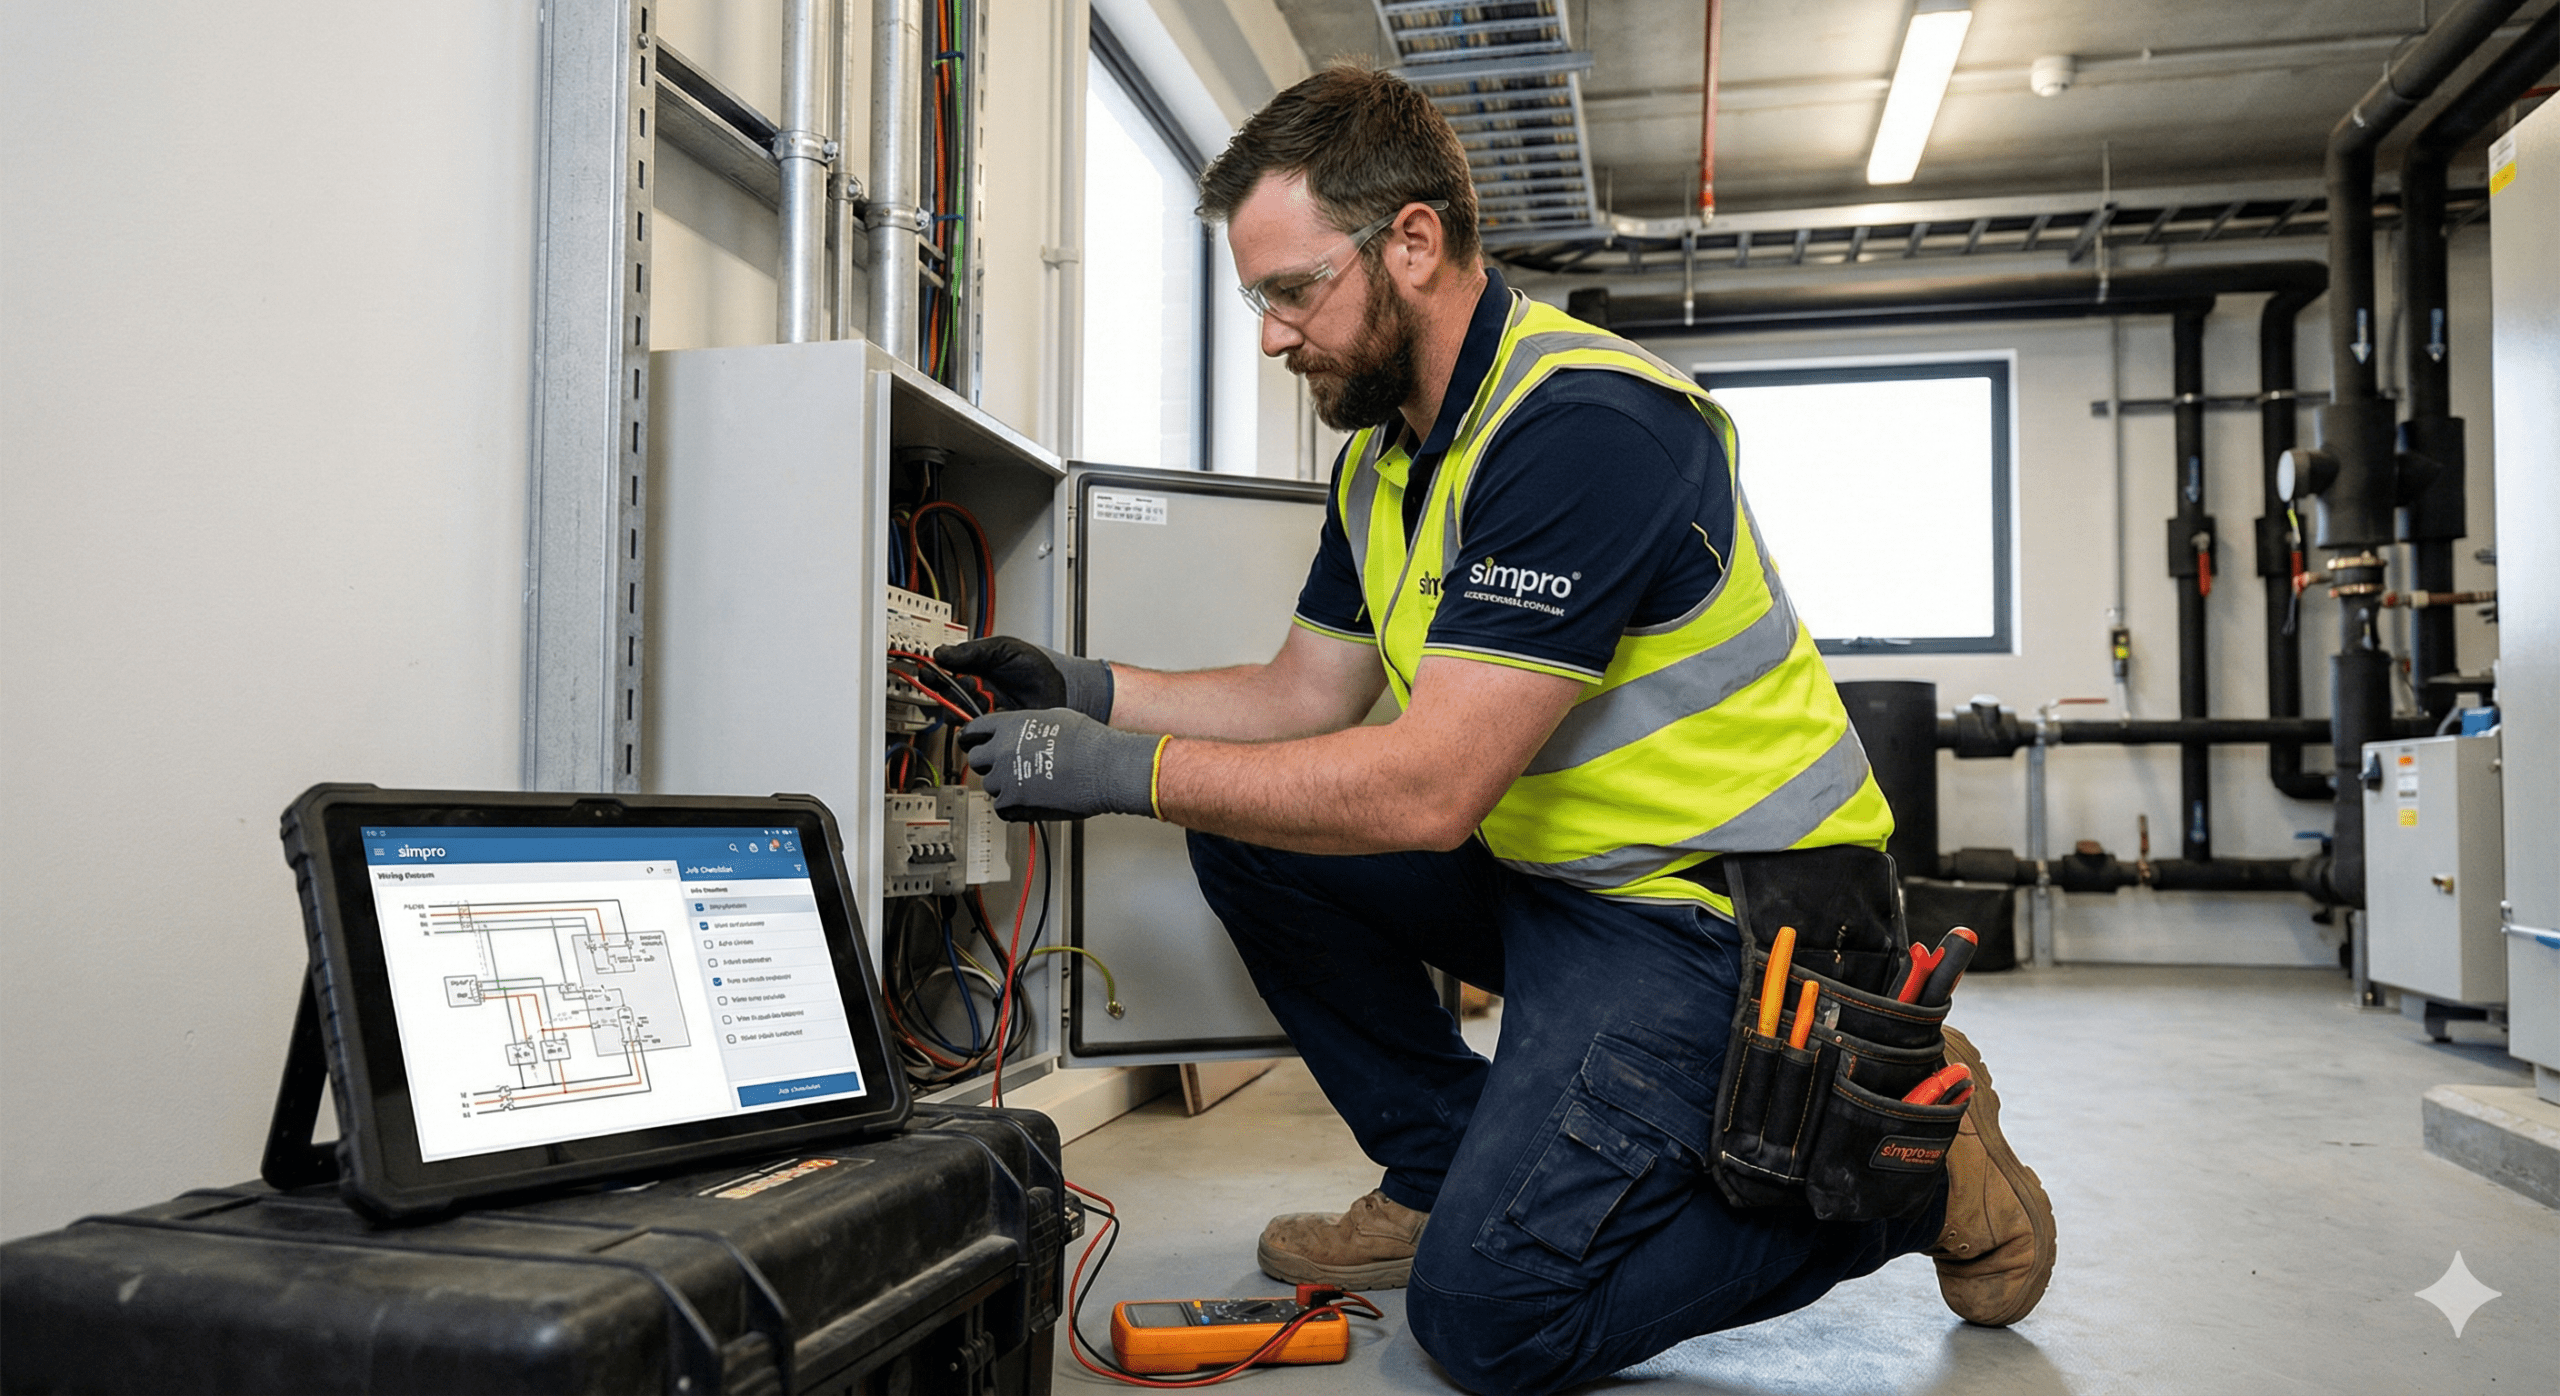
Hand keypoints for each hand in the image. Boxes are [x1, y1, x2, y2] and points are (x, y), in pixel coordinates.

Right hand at [934, 636, 1113, 719]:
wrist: (1063, 689)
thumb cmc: (1038, 667)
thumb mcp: (1003, 649)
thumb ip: (972, 651)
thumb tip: (941, 653)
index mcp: (975, 670)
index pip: (943, 673)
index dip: (933, 673)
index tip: (928, 672)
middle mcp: (976, 693)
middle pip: (946, 698)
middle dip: (949, 691)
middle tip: (966, 684)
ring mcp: (984, 713)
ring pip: (957, 718)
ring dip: (964, 708)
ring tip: (983, 699)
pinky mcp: (994, 731)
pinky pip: (975, 735)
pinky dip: (978, 726)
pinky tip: (991, 715)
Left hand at [957, 708, 1162, 821]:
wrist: (1103, 769)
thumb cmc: (1088, 743)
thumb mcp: (1054, 717)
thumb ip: (1027, 725)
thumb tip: (1022, 731)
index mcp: (1010, 726)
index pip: (975, 729)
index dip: (972, 736)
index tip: (971, 742)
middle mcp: (1002, 750)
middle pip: (976, 759)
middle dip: (988, 763)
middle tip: (1003, 766)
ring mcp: (1006, 777)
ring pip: (990, 785)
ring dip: (1004, 786)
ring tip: (1028, 784)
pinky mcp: (1014, 802)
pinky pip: (1001, 808)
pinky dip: (1013, 807)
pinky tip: (1029, 800)